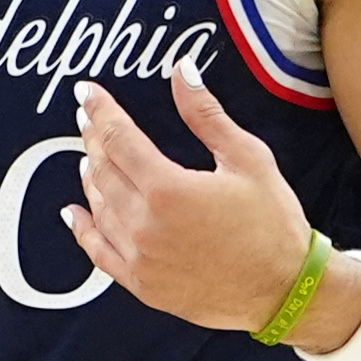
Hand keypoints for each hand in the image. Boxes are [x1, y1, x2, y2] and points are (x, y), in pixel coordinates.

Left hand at [63, 65, 340, 337]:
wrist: (286, 290)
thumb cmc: (273, 223)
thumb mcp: (247, 158)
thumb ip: (206, 115)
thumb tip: (182, 70)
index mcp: (168, 189)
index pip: (118, 138)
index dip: (101, 111)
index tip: (87, 93)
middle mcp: (144, 225)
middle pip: (103, 171)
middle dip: (93, 139)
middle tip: (88, 119)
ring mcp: (140, 258)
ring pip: (99, 208)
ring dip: (91, 178)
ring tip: (90, 156)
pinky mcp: (143, 285)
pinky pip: (100, 253)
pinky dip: (83, 230)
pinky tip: (74, 212)